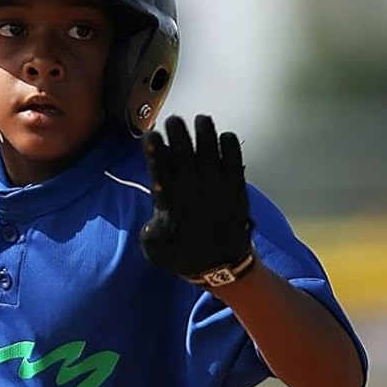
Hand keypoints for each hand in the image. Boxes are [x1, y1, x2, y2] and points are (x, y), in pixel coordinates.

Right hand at [140, 115, 253, 285]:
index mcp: (172, 204)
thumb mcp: (156, 251)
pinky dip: (229, 146)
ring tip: (201, 119)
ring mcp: (217, 187)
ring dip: (205, 133)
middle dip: (178, 133)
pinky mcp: (236, 188)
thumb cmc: (185, 256)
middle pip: (185, 153)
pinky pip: (234, 160)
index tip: (151, 135)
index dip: (156, 151)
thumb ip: (150, 232)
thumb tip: (151, 216)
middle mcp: (194, 191)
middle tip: (174, 120)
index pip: (161, 170)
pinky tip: (224, 136)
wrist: (222, 268)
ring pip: (210, 151)